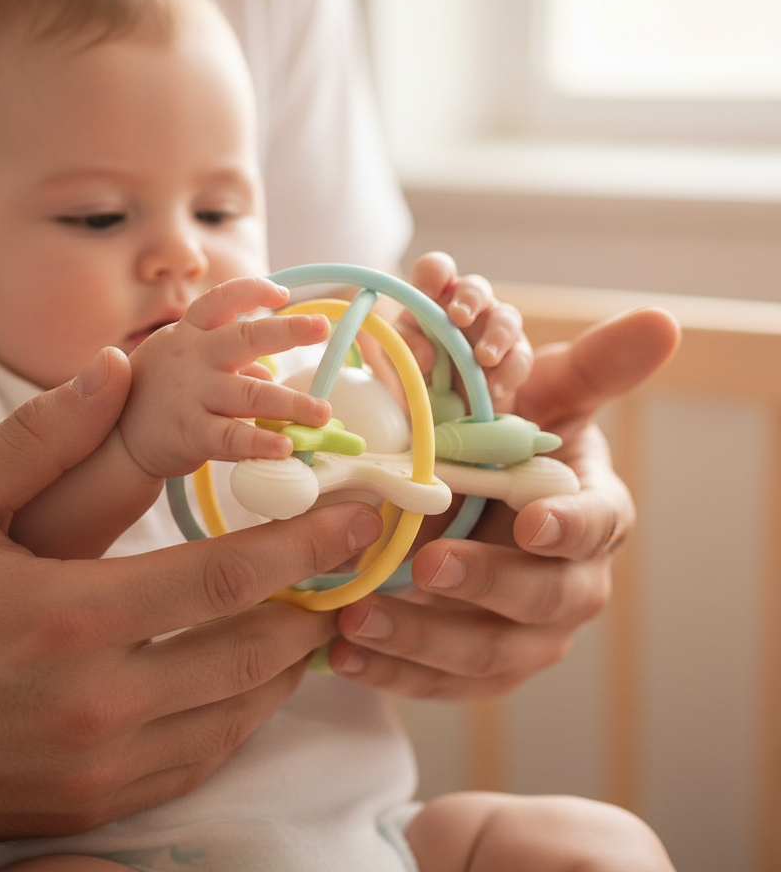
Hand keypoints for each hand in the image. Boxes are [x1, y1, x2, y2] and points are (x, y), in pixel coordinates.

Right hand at [0, 346, 381, 848]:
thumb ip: (40, 435)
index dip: (303, 545)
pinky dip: (240, 717)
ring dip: (287, 662)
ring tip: (312, 614)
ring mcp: (100, 768)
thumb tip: (113, 367)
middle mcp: (98, 703)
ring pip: (238, 714)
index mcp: (70, 617)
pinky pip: (199, 762)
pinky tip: (249, 680)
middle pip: (251, 653)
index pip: (225, 579)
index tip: (355, 518)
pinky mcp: (91, 807)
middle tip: (349, 566)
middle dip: (314, 603)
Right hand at [122, 276, 330, 477]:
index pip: (222, 299)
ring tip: (321, 412)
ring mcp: (192, 394)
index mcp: (191, 332)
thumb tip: (270, 376)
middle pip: (245, 338)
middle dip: (288, 331)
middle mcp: (193, 357)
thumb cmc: (161, 392)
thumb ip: (231, 365)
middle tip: (321, 327)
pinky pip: (232, 437)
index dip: (253, 291)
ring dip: (291, 402)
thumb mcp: (190, 364)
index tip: (283, 294)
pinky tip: (286, 447)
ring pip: (250, 394)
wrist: (115, 437)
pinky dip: (261, 442)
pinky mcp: (191, 432)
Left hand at [328, 306, 680, 698]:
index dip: (569, 528)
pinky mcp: (475, 668)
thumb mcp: (549, 396)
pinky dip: (391, 674)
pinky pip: (438, 683)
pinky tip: (341, 655)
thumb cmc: (516, 442)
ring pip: (485, 654)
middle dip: (485, 586)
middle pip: (541, 602)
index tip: (530, 521)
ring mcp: (523, 634)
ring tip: (358, 619)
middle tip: (426, 566)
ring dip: (422, 642)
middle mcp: (569, 584)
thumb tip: (663, 320)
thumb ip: (594, 365)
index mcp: (593, 517)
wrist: (478, 501)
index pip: (597, 527)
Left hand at [397, 251, 532, 407]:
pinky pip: (520, 358)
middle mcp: (468, 306)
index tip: (426, 292)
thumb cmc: (421, 370)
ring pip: (506, 317)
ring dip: (496, 336)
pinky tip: (494, 389)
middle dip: (469, 299)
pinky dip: (508, 372)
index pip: (436, 270)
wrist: (445, 410)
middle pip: (475, 287)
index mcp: (434, 298)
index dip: (434, 273)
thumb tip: (426, 354)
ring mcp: (494, 328)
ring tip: (484, 358)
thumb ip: (405, 348)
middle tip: (459, 317)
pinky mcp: (515, 356)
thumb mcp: (400, 357)